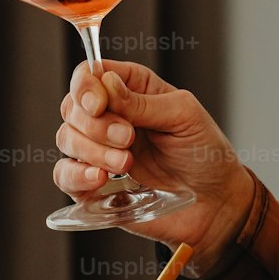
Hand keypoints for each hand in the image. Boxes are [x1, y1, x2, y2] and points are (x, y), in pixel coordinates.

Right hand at [53, 60, 254, 273]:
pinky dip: (76, 175)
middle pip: (72, 106)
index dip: (85, 87)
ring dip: (92, 151)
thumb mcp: (184, 116)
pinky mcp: (94, 184)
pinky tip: (100, 178)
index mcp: (131, 90)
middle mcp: (110, 116)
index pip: (89, 74)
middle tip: (129, 138)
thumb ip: (142, 101)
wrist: (214, 204)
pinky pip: (64, 175)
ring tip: (127, 163)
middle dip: (95, 124)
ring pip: (66, 138)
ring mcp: (99, 150)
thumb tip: (105, 84)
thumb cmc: (206, 155)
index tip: (99, 105)